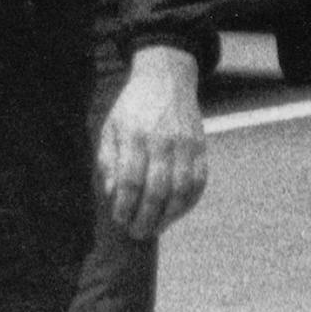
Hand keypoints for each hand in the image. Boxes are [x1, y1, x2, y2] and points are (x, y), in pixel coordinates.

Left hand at [98, 42, 207, 241]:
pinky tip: (173, 213)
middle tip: (136, 232)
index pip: (131, 180)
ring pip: (181, 191)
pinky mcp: (201, 148)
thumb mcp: (111, 127)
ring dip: (168, 217)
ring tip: (154, 227)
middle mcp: (163, 140)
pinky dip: (187, 204)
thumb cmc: (133, 108)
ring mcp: (186, 144)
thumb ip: (109, 161)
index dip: (125, 206)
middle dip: (145, 219)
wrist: (167, 79)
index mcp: (135, 134)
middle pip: (157, 190)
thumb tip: (112, 194)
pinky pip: (198, 184)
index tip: (119, 219)